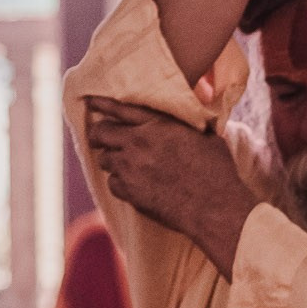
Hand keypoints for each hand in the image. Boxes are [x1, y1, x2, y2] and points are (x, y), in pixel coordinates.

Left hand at [87, 103, 255, 276]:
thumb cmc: (218, 172)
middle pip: (101, 132)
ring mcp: (131, 168)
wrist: (214, 207)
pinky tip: (133, 186)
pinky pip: (112, 184)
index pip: (121, 108)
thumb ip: (189, 126)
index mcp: (159, 124)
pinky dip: (120, 184)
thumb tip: (193, 119)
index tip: (88, 101)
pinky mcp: (130, 192)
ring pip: (104, 159)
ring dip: (112, 161)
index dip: (101, 103)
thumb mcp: (207, 137)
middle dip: (99, 135)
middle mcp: (139, 142)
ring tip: (125, 166)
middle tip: (102, 139)